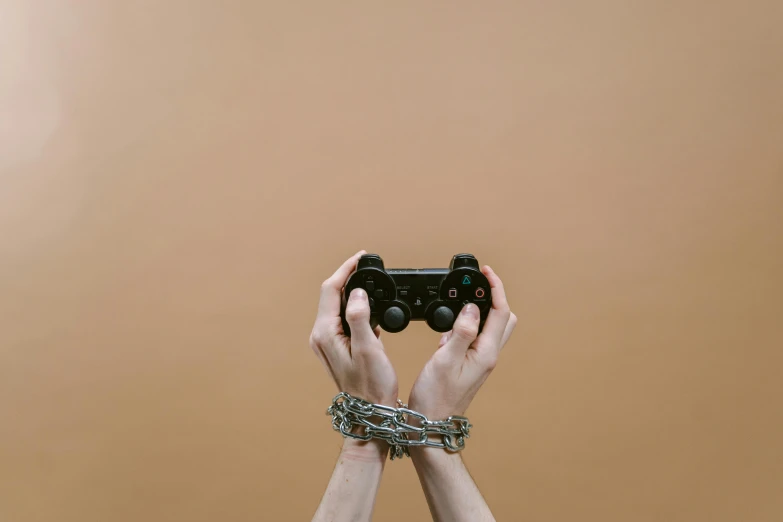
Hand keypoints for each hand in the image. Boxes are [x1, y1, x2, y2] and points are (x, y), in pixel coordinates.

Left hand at [309, 250, 398, 406]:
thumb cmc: (371, 386)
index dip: (346, 270)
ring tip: (370, 281)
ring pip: (337, 306)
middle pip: (331, 295)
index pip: (331, 289)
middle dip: (348, 277)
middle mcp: (321, 336)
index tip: (361, 258)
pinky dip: (355, 308)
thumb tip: (357, 293)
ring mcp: (327, 343)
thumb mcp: (369, 349)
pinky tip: (370, 308)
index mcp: (325, 333)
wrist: (371, 413)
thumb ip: (360, 318)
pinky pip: (342, 319)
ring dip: (352, 292)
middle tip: (367, 266)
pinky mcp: (336, 348)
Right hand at [408, 265, 516, 420]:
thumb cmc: (436, 398)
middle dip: (493, 297)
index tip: (484, 272)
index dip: (495, 288)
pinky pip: (474, 337)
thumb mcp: (445, 360)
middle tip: (476, 284)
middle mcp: (487, 356)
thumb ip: (461, 332)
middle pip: (503, 318)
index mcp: (486, 353)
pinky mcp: (470, 365)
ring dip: (480, 310)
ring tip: (461, 300)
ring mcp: (480, 361)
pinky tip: (450, 326)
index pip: (500, 312)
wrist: (431, 424)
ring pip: (490, 328)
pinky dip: (466, 324)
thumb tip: (472, 308)